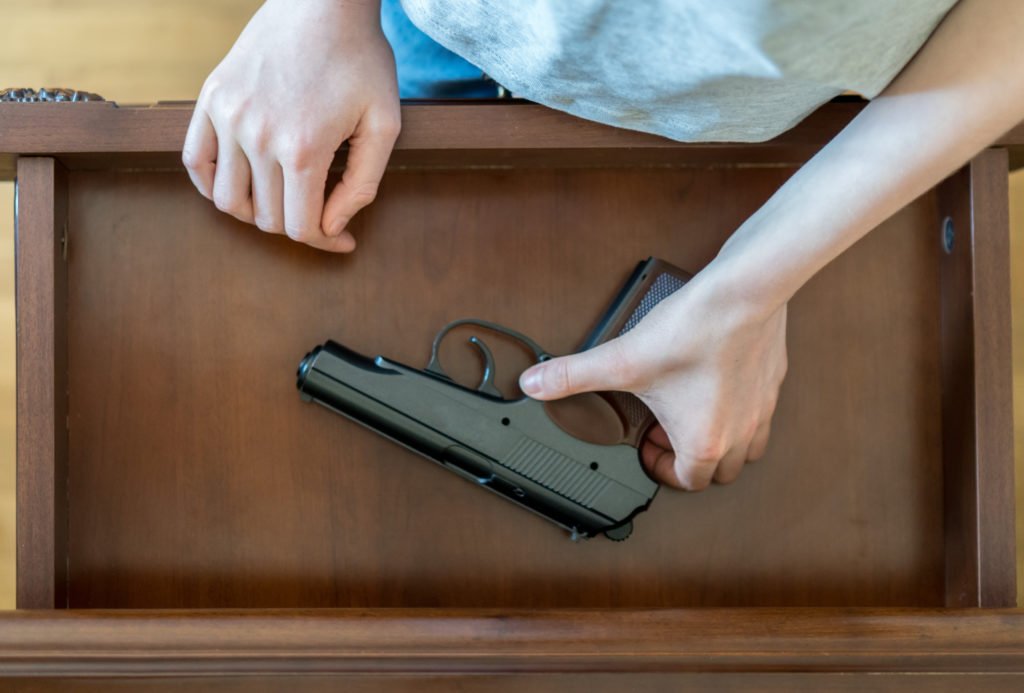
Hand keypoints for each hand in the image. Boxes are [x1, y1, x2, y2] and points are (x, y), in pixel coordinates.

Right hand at [183, 0, 398, 251]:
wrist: (322, 2)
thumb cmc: (360, 60)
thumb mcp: (384, 124)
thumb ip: (362, 184)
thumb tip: (333, 226)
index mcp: (303, 149)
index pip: (300, 227)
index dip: (324, 241)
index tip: (342, 238)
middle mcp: (258, 137)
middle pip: (267, 218)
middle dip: (298, 225)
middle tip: (320, 212)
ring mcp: (228, 117)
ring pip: (228, 200)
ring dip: (256, 212)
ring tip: (283, 201)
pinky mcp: (211, 99)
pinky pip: (196, 161)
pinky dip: (213, 184)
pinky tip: (243, 184)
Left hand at [519, 272, 787, 489]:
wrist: (743, 294)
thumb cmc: (694, 332)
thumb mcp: (621, 359)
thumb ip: (572, 375)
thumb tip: (536, 383)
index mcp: (705, 442)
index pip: (688, 482)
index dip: (659, 469)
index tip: (645, 448)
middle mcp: (740, 433)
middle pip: (720, 472)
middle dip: (689, 460)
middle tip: (664, 432)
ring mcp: (761, 409)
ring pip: (748, 449)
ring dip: (720, 442)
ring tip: (690, 412)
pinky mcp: (772, 382)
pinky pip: (761, 414)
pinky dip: (739, 411)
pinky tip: (716, 384)